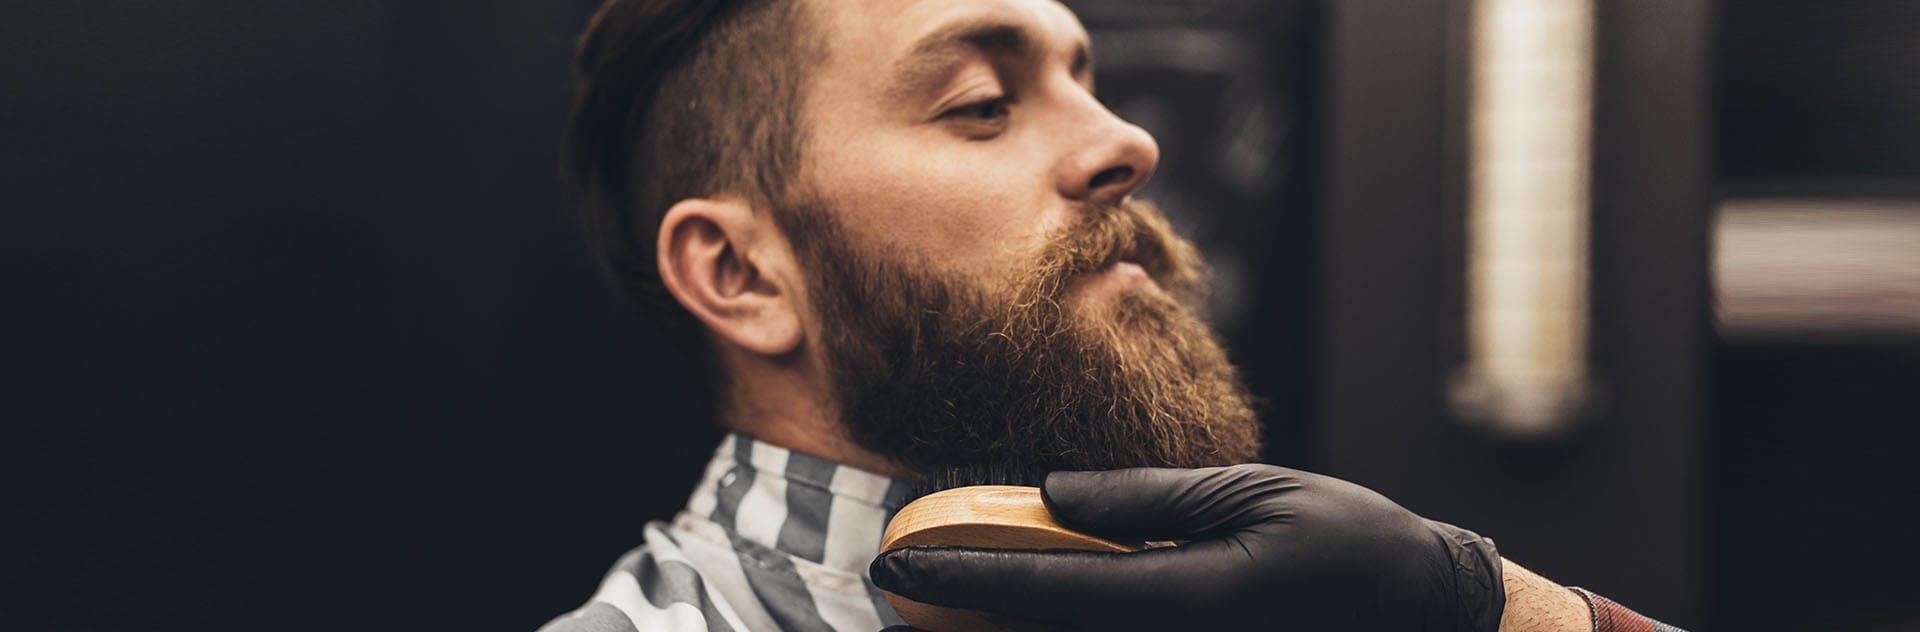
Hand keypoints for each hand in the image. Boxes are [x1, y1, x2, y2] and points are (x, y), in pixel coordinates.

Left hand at [870, 465, 1503, 630]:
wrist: (1426, 615)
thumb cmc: (1350, 545)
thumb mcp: (1252, 495)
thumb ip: (1146, 499)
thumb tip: (1051, 493)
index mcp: (1187, 597)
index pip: (1047, 591)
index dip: (961, 578)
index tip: (894, 566)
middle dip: (966, 620)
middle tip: (902, 588)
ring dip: (1009, 631)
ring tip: (946, 599)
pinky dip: (1066, 630)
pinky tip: (1029, 611)